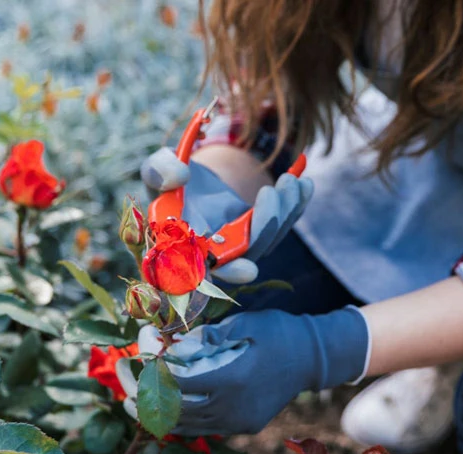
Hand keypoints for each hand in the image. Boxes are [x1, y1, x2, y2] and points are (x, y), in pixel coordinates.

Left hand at [119, 307, 369, 435]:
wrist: (313, 358)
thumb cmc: (277, 332)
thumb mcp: (243, 323)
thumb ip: (206, 336)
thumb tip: (173, 345)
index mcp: (233, 379)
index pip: (180, 384)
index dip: (156, 375)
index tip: (140, 363)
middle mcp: (234, 407)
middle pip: (179, 411)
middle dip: (149, 400)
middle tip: (126, 390)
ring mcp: (240, 422)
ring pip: (189, 426)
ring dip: (161, 415)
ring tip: (136, 403)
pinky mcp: (244, 427)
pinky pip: (205, 429)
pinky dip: (183, 420)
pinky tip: (166, 409)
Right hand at [140, 147, 313, 283]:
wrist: (192, 176)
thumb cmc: (170, 179)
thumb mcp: (158, 169)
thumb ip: (159, 171)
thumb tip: (180, 176)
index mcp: (184, 248)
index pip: (205, 271)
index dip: (226, 274)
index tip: (247, 270)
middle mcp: (215, 255)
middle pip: (246, 255)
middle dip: (264, 229)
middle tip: (270, 193)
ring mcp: (240, 247)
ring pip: (269, 240)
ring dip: (284, 212)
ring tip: (289, 180)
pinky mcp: (260, 234)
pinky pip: (282, 226)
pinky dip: (296, 205)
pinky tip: (304, 184)